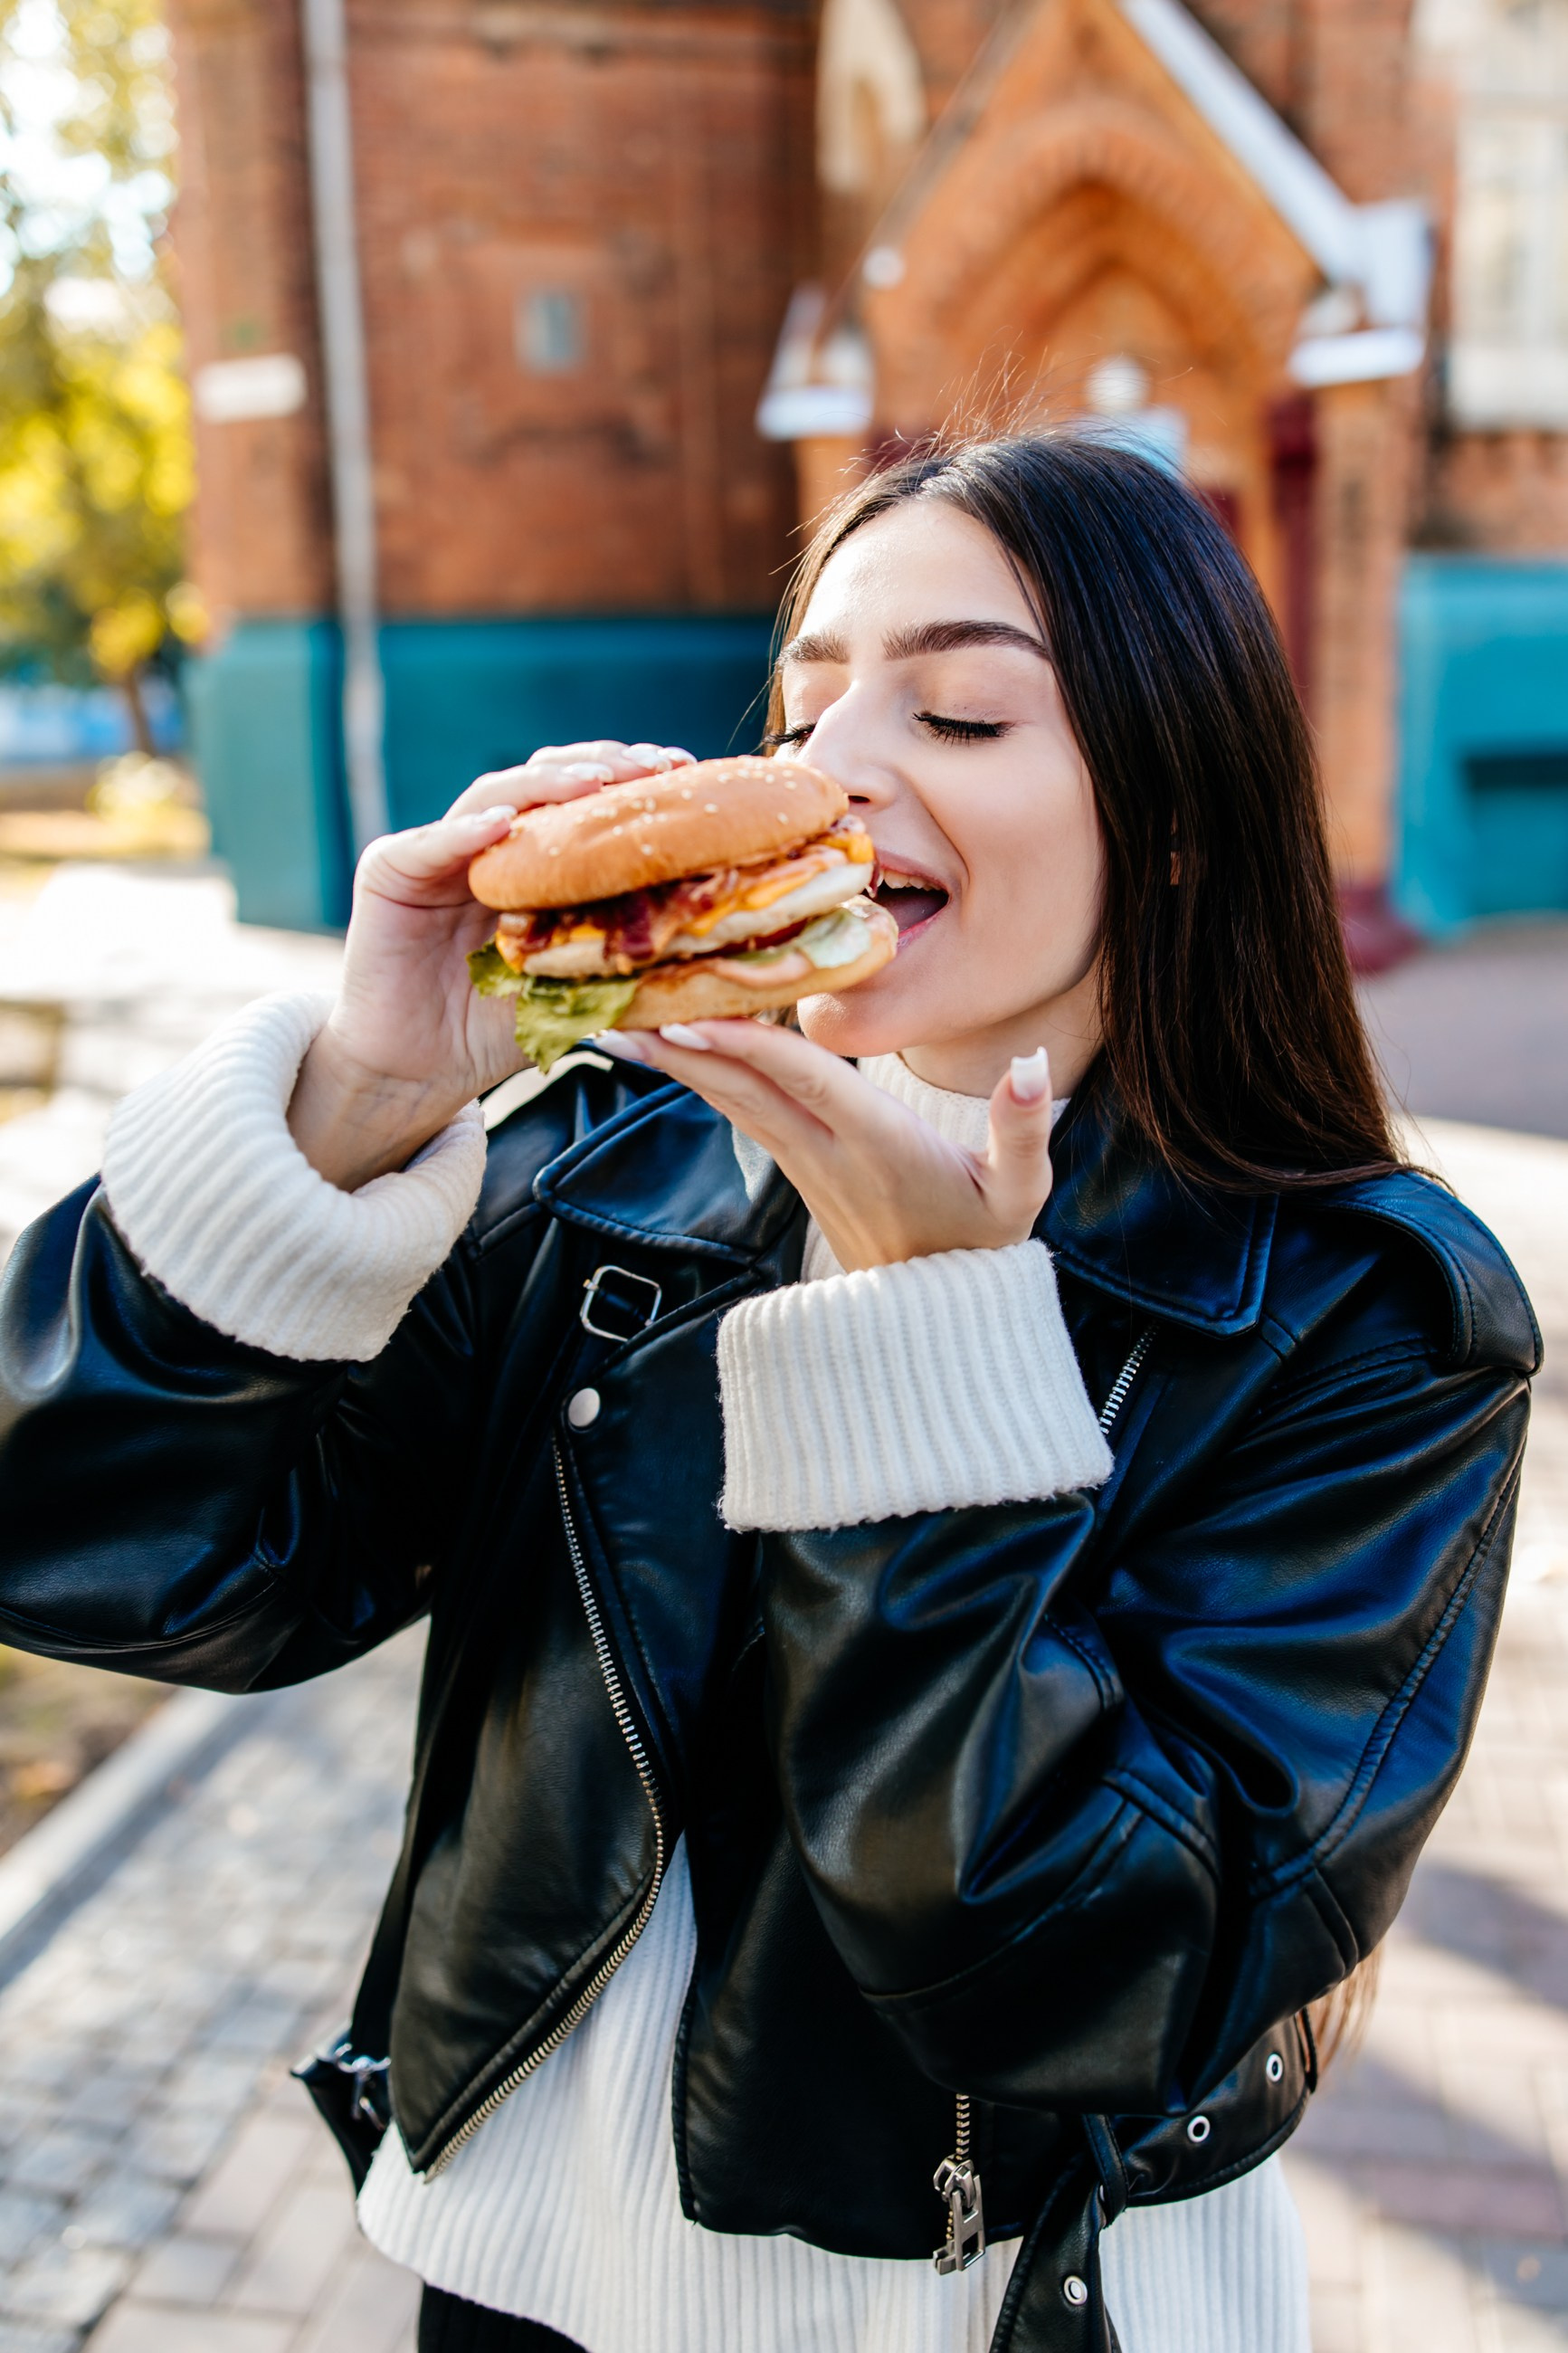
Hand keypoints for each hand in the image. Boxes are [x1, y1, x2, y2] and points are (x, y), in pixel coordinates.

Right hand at [289, 741, 691, 1189]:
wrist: (418, 1073)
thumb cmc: (492, 1032)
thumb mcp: (572, 993)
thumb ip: (617, 965)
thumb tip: (701, 953)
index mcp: (534, 863)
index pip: (585, 802)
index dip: (633, 784)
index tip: (688, 775)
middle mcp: (488, 844)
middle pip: (546, 780)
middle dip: (604, 767)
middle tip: (654, 768)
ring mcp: (436, 852)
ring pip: (493, 797)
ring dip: (544, 785)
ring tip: (591, 784)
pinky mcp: (389, 872)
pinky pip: (428, 844)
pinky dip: (464, 832)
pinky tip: (502, 824)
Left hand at [607, 1021, 1054, 1269]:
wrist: (938, 1316)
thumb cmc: (983, 1242)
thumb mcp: (1021, 1192)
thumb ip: (1024, 1127)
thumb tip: (1032, 1066)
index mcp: (879, 1147)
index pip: (808, 1084)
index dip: (750, 1049)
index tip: (690, 1017)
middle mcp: (828, 1154)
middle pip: (745, 1090)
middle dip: (682, 1047)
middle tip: (615, 1007)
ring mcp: (805, 1165)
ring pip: (732, 1102)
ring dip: (676, 1062)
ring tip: (618, 1021)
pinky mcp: (797, 1169)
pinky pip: (741, 1112)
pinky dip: (702, 1076)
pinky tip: (668, 1048)